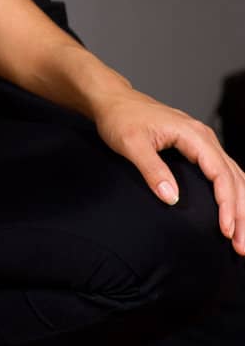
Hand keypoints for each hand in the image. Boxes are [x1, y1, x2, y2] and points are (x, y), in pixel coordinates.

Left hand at [95, 86, 244, 253]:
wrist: (113, 100)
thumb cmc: (120, 117)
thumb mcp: (131, 144)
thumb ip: (152, 169)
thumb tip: (171, 197)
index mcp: (192, 134)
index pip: (221, 173)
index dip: (227, 204)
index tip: (226, 230)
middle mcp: (203, 136)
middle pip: (234, 177)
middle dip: (241, 213)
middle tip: (240, 245)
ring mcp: (202, 141)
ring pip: (233, 176)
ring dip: (240, 206)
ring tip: (240, 237)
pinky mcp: (196, 147)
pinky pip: (223, 172)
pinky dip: (232, 194)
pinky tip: (233, 212)